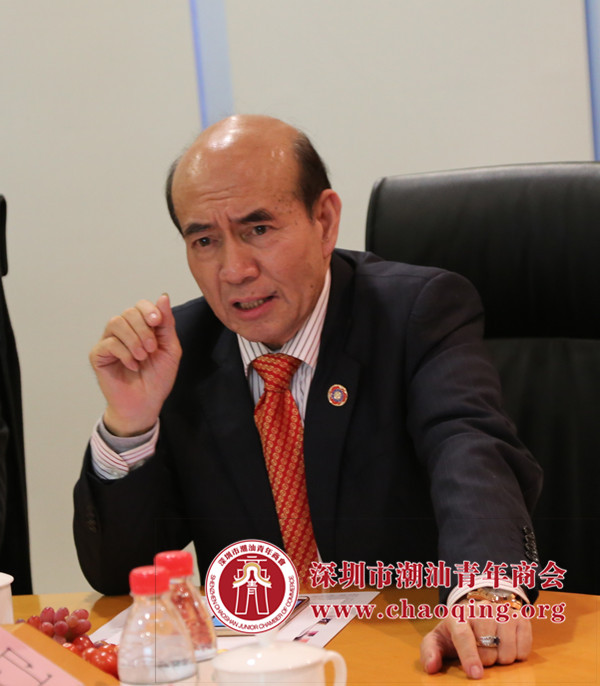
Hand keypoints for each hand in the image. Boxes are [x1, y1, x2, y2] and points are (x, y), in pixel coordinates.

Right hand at [89, 294, 181, 435]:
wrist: (146, 403)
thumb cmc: (158, 377)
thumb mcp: (170, 348)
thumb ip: (166, 323)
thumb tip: (163, 296)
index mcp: (141, 327)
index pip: (140, 306)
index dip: (149, 310)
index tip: (157, 322)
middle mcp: (124, 331)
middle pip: (128, 312)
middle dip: (143, 329)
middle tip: (152, 349)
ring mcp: (109, 341)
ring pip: (116, 323)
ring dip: (133, 339)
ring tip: (142, 357)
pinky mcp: (98, 355)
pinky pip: (109, 343)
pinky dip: (124, 354)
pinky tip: (133, 366)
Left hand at [420, 600, 531, 678]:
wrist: (478, 609)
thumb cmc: (457, 630)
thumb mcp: (439, 638)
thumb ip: (430, 652)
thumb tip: (431, 667)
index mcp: (458, 615)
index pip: (464, 636)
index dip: (469, 656)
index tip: (475, 675)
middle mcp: (481, 609)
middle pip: (488, 650)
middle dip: (485, 660)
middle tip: (481, 651)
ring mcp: (502, 611)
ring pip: (508, 651)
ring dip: (502, 658)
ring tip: (493, 648)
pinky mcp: (520, 616)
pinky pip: (524, 649)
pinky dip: (517, 654)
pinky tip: (507, 644)